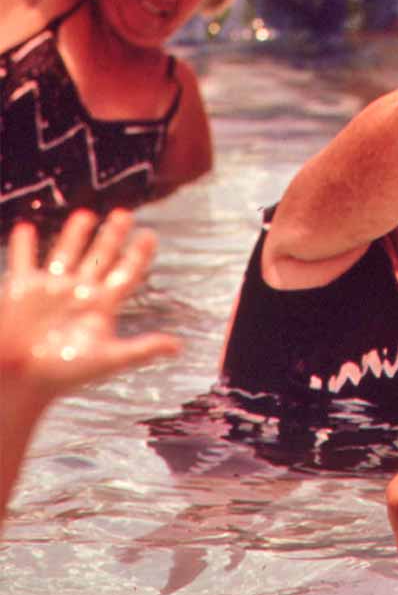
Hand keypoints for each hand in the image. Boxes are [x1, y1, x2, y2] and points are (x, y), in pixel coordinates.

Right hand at [0, 210, 180, 408]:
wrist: (21, 380)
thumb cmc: (65, 373)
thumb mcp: (108, 358)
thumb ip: (142, 349)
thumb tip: (178, 347)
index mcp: (100, 306)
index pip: (125, 274)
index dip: (138, 255)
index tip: (150, 235)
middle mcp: (78, 294)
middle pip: (100, 257)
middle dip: (112, 235)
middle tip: (126, 214)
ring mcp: (50, 290)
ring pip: (66, 253)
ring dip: (76, 234)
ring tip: (87, 214)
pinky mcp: (21, 290)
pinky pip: (24, 261)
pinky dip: (25, 246)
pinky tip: (27, 227)